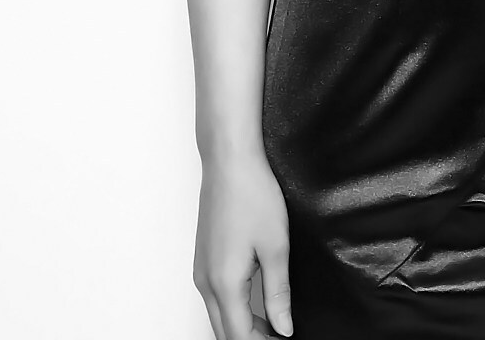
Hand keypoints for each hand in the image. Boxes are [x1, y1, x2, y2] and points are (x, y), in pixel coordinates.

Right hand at [196, 151, 295, 338]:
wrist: (229, 163)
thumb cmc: (252, 195)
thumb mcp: (276, 247)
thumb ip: (278, 293)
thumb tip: (283, 328)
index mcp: (223, 283)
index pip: (239, 336)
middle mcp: (205, 282)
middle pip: (224, 332)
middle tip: (281, 336)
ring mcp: (201, 272)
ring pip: (218, 317)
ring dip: (243, 328)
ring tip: (275, 327)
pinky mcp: (204, 261)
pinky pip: (216, 300)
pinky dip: (235, 311)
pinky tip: (258, 307)